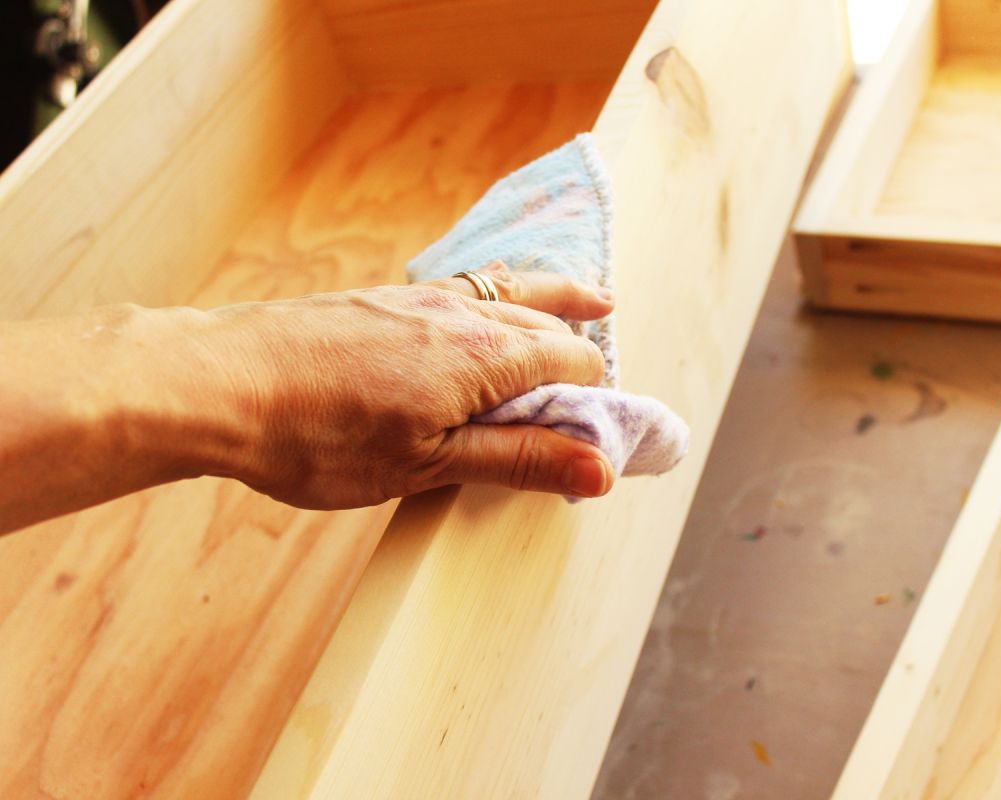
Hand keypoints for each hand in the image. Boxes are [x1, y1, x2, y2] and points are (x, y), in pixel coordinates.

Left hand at [194, 263, 616, 506]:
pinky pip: (466, 288)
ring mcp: (420, 298)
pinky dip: (501, 296)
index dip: (597, 400)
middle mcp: (461, 313)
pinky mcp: (385, 299)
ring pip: (510, 295)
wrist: (218, 383)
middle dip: (581, 355)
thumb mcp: (427, 464)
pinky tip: (495, 298)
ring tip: (591, 303)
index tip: (599, 436)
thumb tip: (601, 467)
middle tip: (596, 392)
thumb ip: (518, 458)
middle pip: (549, 325)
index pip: (574, 363)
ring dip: (553, 307)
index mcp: (484, 356)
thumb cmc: (317, 436)